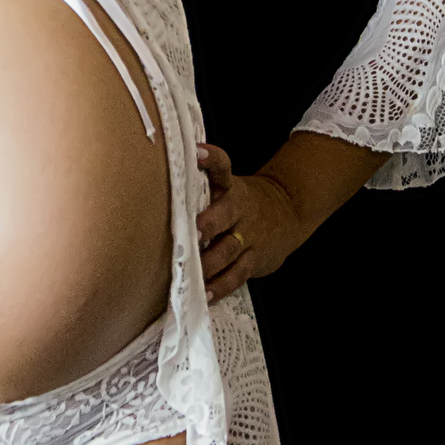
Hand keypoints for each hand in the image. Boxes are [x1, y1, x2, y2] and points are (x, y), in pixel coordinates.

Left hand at [195, 143, 304, 303]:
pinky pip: (237, 274)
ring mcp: (248, 236)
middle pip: (224, 214)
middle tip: (193, 233)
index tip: (197, 152)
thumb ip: (201, 187)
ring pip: (228, 250)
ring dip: (209, 261)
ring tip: (193, 271)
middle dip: (208, 224)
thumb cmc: (242, 201)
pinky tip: (206, 293)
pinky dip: (221, 285)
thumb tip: (155, 180)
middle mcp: (238, 209)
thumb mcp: (228, 186)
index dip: (211, 159)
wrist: (289, 210)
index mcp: (230, 187)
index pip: (222, 166)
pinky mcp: (254, 259)